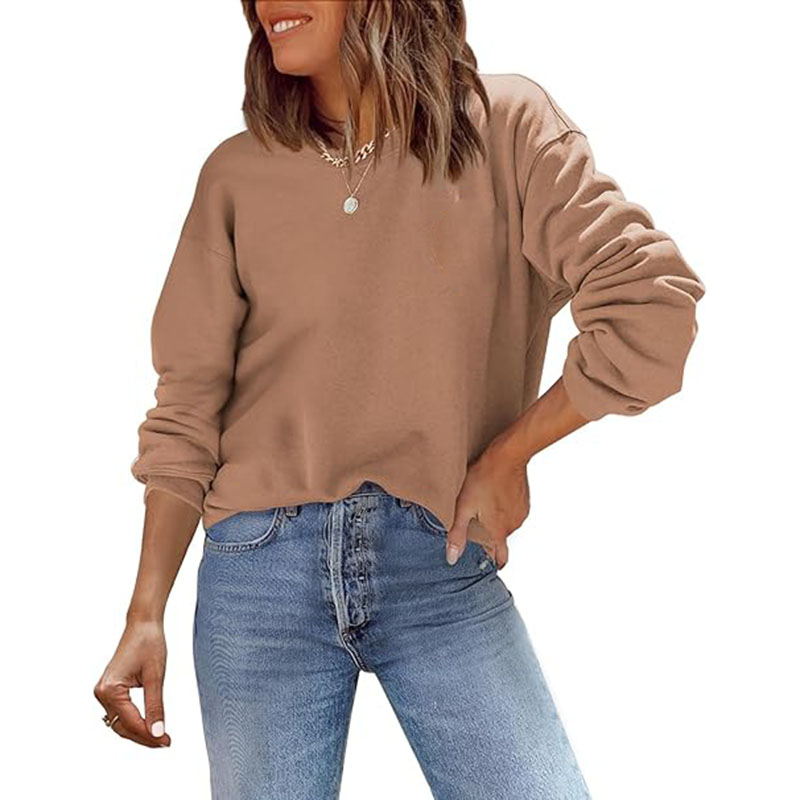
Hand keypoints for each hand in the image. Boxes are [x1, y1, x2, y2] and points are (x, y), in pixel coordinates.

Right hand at [94, 619, 170, 747]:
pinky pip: (120, 712)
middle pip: (122, 726)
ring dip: (138, 731)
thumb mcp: (155, 677)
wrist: (143, 624)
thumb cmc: (149, 644)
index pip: (130, 723)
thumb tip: (158, 732)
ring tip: (160, 737)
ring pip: (120, 722)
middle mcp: (101, 693)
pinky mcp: (109, 689)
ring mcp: (103, 692)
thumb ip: (155, 706)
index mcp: (110, 690)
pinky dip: (133, 720)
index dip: (149, 735)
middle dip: (144, 736)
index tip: (166, 742)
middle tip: (165, 742)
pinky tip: (148, 725)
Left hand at [446, 442, 530, 568]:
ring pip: (505, 523)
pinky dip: (503, 507)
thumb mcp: (463, 506)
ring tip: (482, 504)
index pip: (501, 558)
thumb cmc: (484, 478)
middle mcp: (513, 525)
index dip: (493, 563)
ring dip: (495, 518)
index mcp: (498, 530)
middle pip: (499, 538)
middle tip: (474, 520)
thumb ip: (457, 533)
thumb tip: (452, 558)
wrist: (508, 455)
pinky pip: (512, 511)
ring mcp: (521, 513)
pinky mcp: (524, 501)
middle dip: (487, 533)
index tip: (486, 564)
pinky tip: (493, 495)